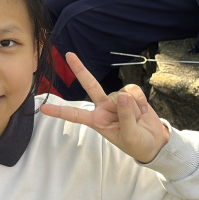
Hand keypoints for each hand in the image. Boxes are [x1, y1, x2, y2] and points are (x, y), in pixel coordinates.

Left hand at [38, 54, 168, 162]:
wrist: (155, 142)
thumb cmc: (137, 143)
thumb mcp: (130, 136)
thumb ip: (126, 117)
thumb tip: (123, 96)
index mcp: (97, 121)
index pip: (75, 115)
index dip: (60, 112)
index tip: (43, 110)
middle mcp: (104, 107)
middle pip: (90, 85)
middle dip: (80, 69)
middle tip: (69, 55)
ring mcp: (116, 100)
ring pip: (121, 93)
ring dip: (132, 106)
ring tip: (137, 119)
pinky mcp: (130, 94)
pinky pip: (133, 90)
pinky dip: (140, 100)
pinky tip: (143, 110)